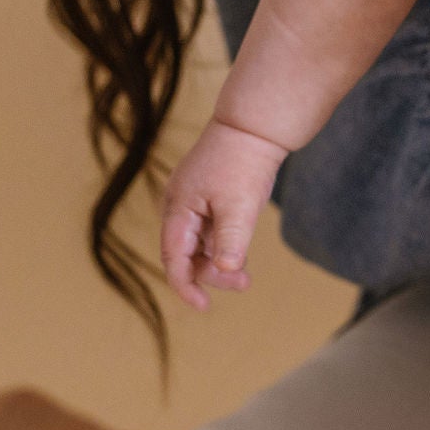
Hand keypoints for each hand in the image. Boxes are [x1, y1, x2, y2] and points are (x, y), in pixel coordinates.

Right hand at [158, 120, 288, 310]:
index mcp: (178, 209)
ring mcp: (195, 201)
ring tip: (245, 276)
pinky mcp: (211, 196)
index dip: (185, 286)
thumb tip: (224, 268)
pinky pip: (211, 230)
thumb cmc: (243, 161)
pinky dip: (224, 245)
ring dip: (219, 262)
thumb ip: (230, 239)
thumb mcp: (239, 205)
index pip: (174, 258)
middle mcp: (180, 207)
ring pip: (200, 244)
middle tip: (244, 283)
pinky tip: (241, 253)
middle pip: (187, 255)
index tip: (203, 306)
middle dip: (211, 274)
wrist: (255, 124)